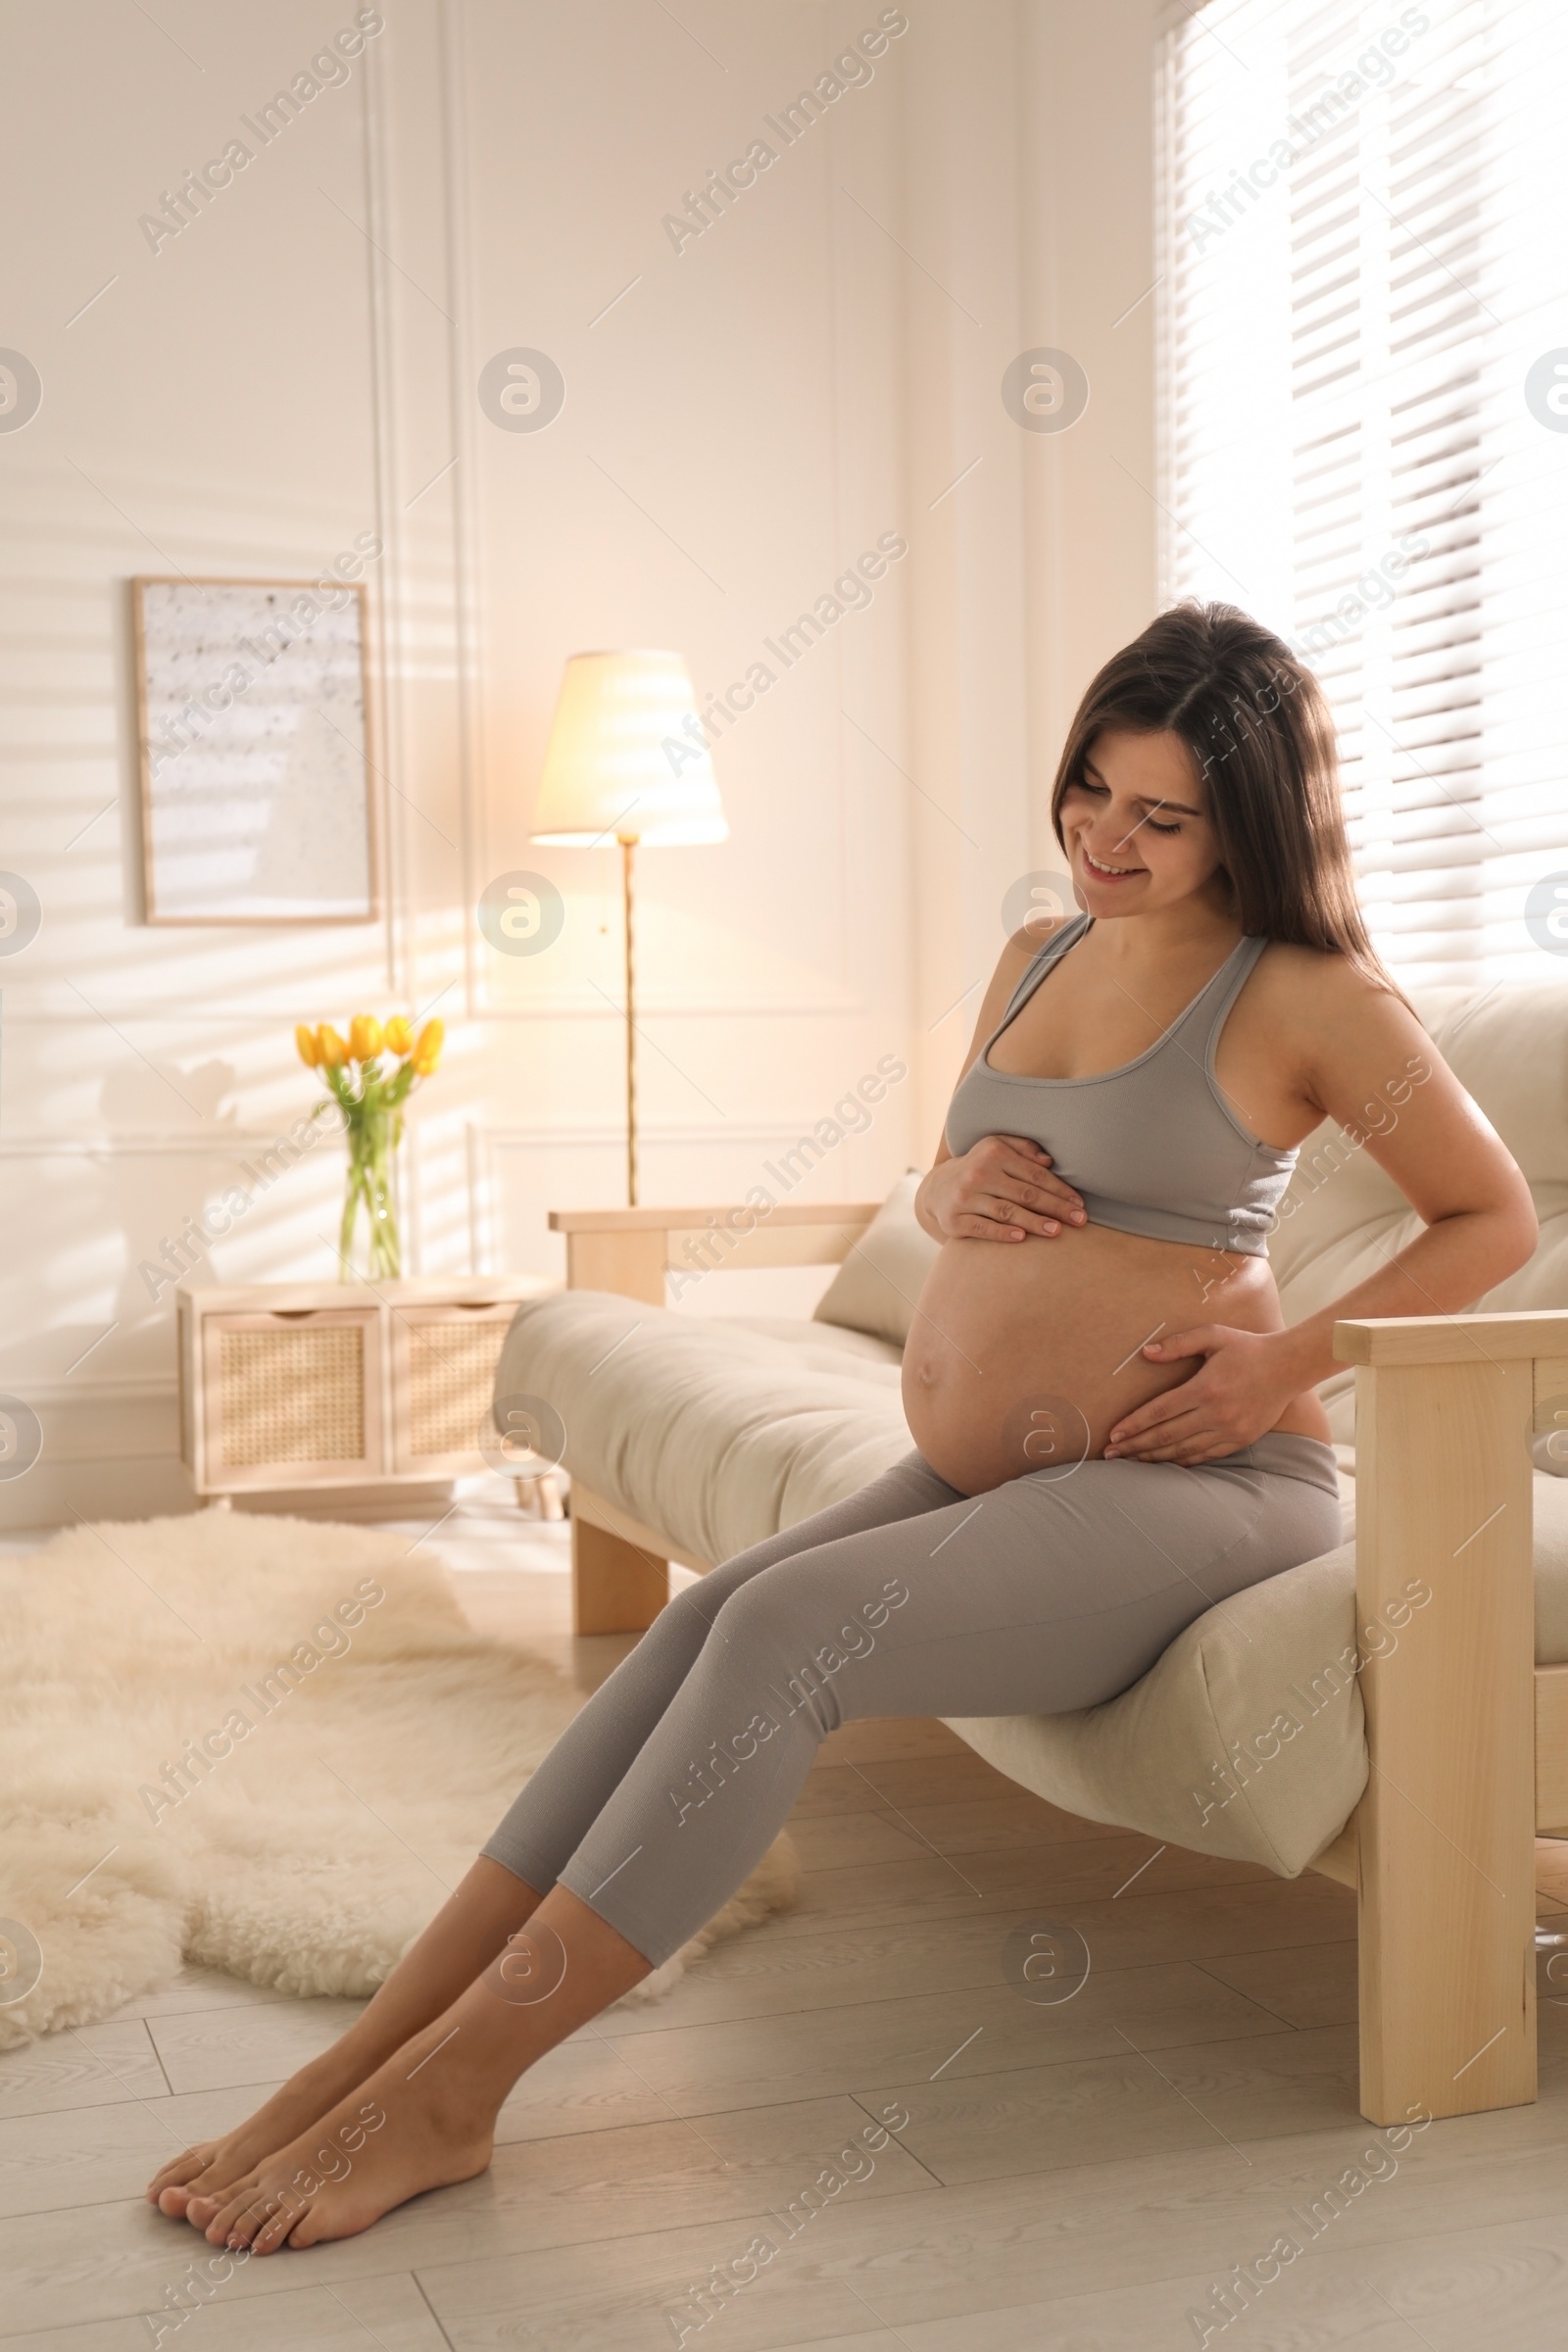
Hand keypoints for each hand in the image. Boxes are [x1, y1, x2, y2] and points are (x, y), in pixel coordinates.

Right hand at [922, 1135, 1086, 1241]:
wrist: (938, 1188)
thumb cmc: (980, 1168)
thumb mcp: (997, 1148)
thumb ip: (1024, 1148)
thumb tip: (1049, 1161)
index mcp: (994, 1153)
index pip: (1035, 1174)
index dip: (1060, 1189)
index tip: (1079, 1203)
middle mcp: (978, 1173)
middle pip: (1025, 1193)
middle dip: (1055, 1208)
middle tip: (1079, 1220)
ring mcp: (965, 1197)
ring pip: (1007, 1212)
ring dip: (1035, 1222)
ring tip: (1057, 1231)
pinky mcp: (955, 1219)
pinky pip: (983, 1228)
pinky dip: (1002, 1233)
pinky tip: (1022, 1238)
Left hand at [1102, 1325, 1303, 1465]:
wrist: (1288, 1367)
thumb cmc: (1247, 1347)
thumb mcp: (1213, 1335)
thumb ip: (1178, 1344)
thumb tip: (1146, 1353)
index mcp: (1205, 1388)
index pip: (1159, 1411)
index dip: (1133, 1425)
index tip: (1113, 1435)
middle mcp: (1216, 1413)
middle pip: (1166, 1436)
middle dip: (1135, 1446)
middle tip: (1111, 1454)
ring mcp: (1229, 1430)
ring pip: (1183, 1450)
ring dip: (1154, 1458)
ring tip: (1130, 1461)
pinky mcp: (1240, 1440)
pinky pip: (1204, 1456)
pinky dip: (1181, 1461)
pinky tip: (1164, 1462)